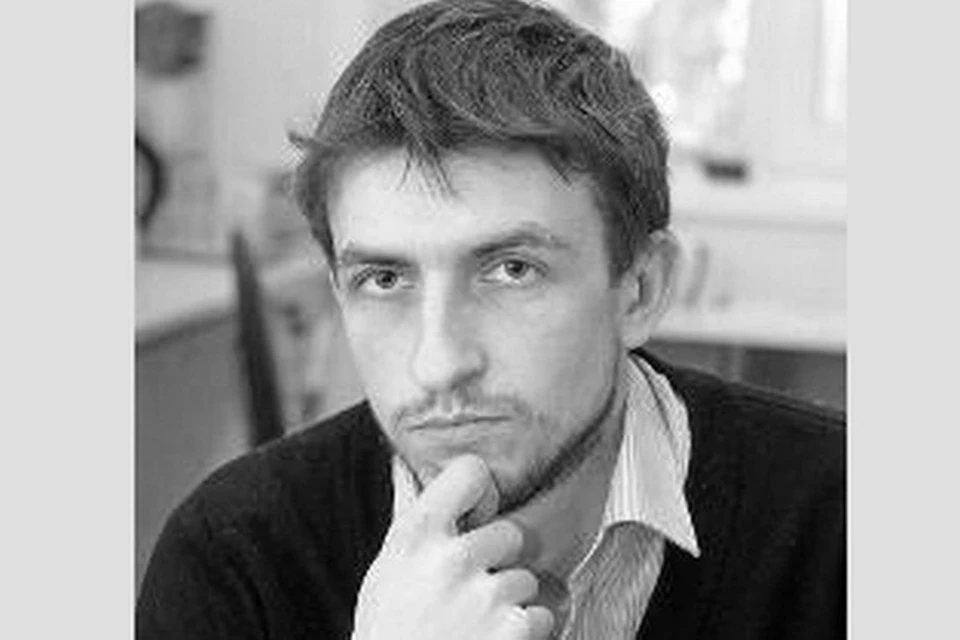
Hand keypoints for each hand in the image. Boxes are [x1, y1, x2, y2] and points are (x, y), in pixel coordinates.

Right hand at [351, 454, 554, 639]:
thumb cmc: (387, 629)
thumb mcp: (386, 568)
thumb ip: (407, 515)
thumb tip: (404, 464)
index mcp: (417, 534)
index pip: (471, 471)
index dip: (479, 490)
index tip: (475, 513)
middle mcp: (453, 559)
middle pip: (511, 533)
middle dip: (498, 562)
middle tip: (469, 590)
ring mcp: (486, 596)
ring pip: (526, 580)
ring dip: (509, 603)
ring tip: (473, 624)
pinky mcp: (513, 631)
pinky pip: (541, 616)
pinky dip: (523, 633)